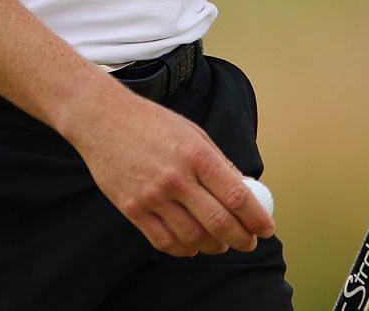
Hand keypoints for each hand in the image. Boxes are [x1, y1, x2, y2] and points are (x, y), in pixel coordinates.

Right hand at [62, 82, 274, 256]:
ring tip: (219, 244)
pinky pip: (164, 242)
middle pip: (219, 223)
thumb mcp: (192, 132)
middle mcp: (177, 177)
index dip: (257, 219)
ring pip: (193, 239)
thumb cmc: (151, 123)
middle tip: (248, 242)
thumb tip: (243, 190)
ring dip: (213, 247)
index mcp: (197, 154)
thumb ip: (217, 162)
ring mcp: (152, 196)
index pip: (237, 196)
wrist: (102, 119)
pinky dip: (183, 249)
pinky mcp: (132, 209)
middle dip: (241, 239)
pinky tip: (190, 244)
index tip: (266, 229)